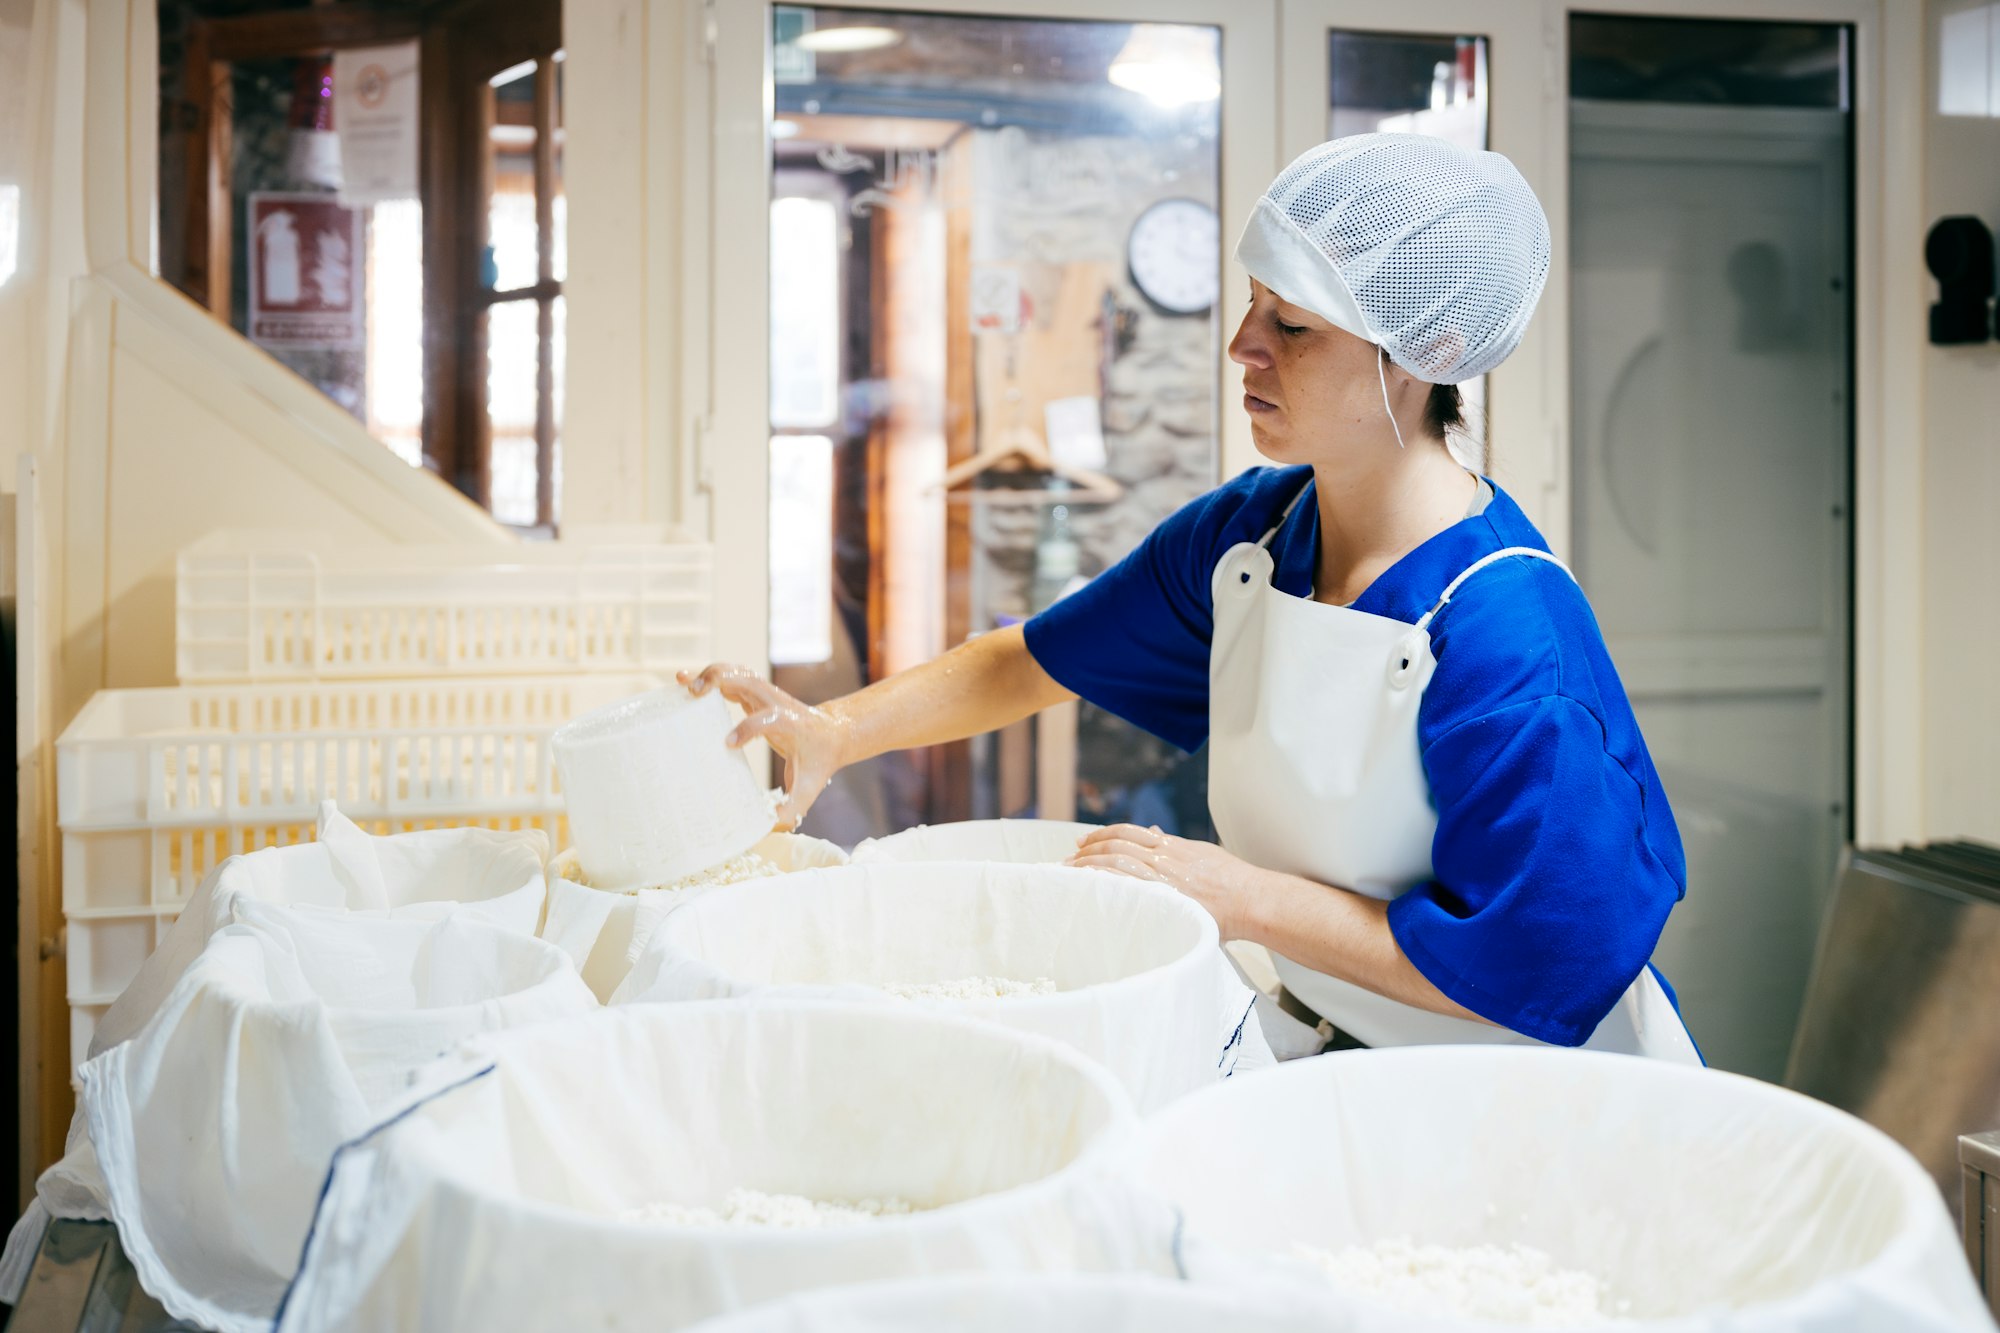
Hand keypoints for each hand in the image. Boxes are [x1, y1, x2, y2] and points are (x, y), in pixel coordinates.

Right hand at [678, 664, 851, 831]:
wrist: (833, 734)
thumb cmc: (819, 761)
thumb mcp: (810, 787)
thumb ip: (792, 809)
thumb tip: (767, 825)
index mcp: (790, 724)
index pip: (768, 719)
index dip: (748, 728)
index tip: (728, 743)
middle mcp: (777, 703)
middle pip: (748, 680)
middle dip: (720, 682)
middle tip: (694, 694)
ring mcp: (766, 695)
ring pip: (737, 673)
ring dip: (710, 674)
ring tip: (683, 682)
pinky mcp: (756, 693)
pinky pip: (731, 678)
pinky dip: (709, 676)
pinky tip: (685, 680)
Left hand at [1065, 824, 1262, 940]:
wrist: (1251, 899)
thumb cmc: (1232, 881)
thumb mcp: (1201, 852)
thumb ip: (1174, 844)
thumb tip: (1151, 831)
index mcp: (1172, 846)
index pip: (1127, 832)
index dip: (1101, 834)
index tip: (1083, 842)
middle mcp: (1164, 858)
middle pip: (1115, 845)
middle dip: (1087, 850)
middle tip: (1068, 859)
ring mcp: (1163, 878)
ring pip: (1116, 862)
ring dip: (1088, 866)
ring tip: (1069, 874)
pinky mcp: (1165, 897)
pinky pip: (1127, 884)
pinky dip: (1104, 881)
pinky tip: (1087, 886)